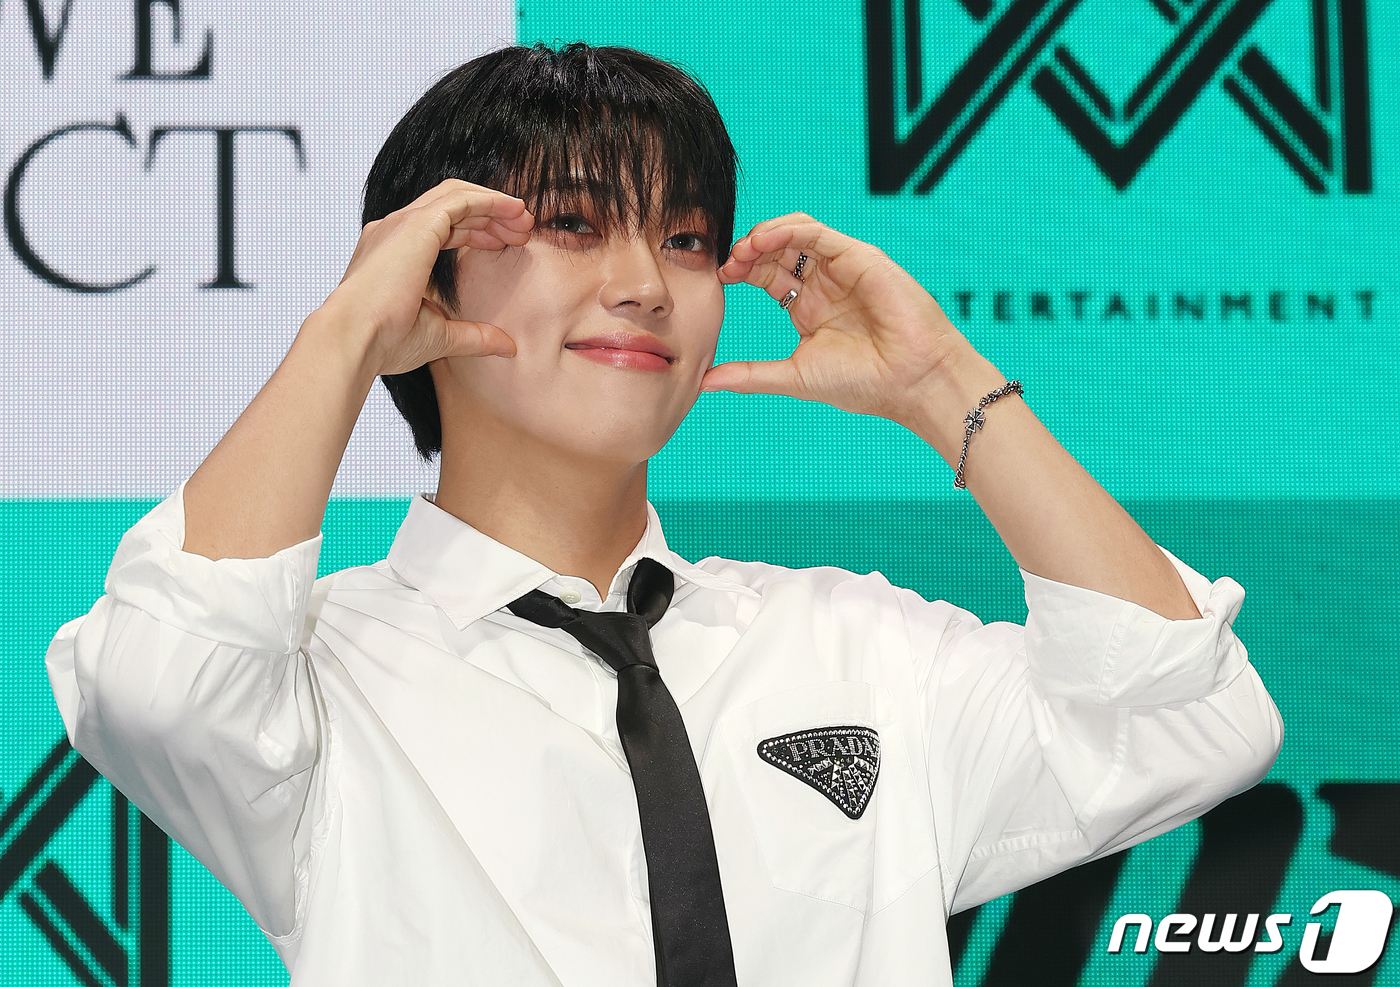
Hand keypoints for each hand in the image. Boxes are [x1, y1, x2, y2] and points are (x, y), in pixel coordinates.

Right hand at [314, 179, 535, 375]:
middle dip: (490, 215)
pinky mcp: (417, 224)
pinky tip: (514, 212)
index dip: (476, 232)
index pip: (441, 227)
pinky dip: (491, 201)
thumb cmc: (384, 343)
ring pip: (458, 196)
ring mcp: (403, 223)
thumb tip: (508, 347)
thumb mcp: (440, 337)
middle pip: (452, 207)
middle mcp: (395, 230)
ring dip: (495, 205)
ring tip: (525, 220)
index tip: (505, 245)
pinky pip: (462, 199)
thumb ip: (475, 336)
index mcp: (395, 252)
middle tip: (523, 230)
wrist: (355, 339)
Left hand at [708, 213, 973, 426]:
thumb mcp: (794, 377)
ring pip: (795, 232)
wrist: (911, 382)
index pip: (766, 274)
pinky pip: (818, 232)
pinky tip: (766, 240)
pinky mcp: (859, 257)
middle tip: (725, 264)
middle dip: (747, 251)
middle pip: (776, 250)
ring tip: (742, 250)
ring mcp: (841, 268)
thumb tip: (704, 381)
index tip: (719, 279)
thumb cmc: (863, 384)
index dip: (741, 270)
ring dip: (764, 235)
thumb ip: (750, 375)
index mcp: (808, 307)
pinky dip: (789, 229)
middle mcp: (824, 283)